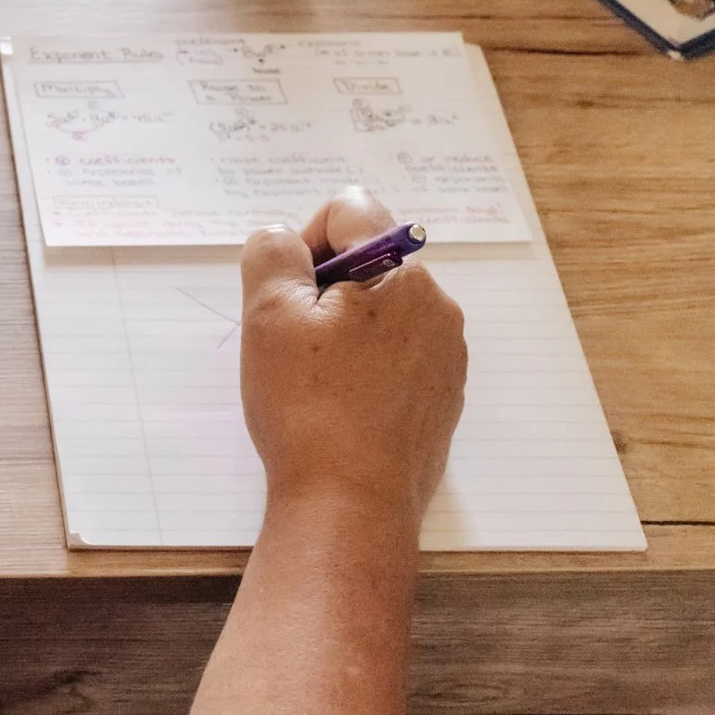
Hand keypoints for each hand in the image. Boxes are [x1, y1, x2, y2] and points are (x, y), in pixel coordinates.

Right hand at [238, 188, 466, 523]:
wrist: (351, 505)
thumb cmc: (308, 409)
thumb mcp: (269, 316)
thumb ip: (272, 253)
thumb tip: (285, 239)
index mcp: (400, 274)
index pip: (350, 209)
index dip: (305, 242)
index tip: (287, 295)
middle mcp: (436, 305)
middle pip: (368, 261)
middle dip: (323, 289)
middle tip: (292, 344)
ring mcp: (445, 354)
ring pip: (381, 311)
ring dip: (343, 329)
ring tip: (314, 381)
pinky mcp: (442, 397)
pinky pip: (397, 356)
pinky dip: (364, 367)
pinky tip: (339, 406)